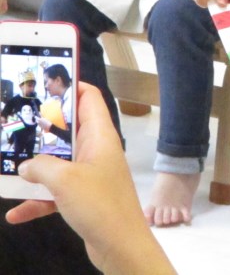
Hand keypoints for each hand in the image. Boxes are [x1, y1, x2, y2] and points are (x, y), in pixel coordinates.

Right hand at [5, 84, 175, 274]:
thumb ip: (41, 166)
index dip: (72, 86)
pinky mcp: (84, 199)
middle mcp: (97, 152)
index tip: (48, 81)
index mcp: (100, 137)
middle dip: (43, 129)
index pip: (90, 99)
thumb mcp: (64, 180)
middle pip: (68, 131)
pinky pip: (56, 194)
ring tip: (7, 167)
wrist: (121, 246)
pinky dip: (37, 201)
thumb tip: (25, 165)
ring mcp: (91, 175)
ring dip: (34, 169)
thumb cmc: (99, 205)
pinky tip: (16, 213)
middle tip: (16, 124)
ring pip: (58, 164)